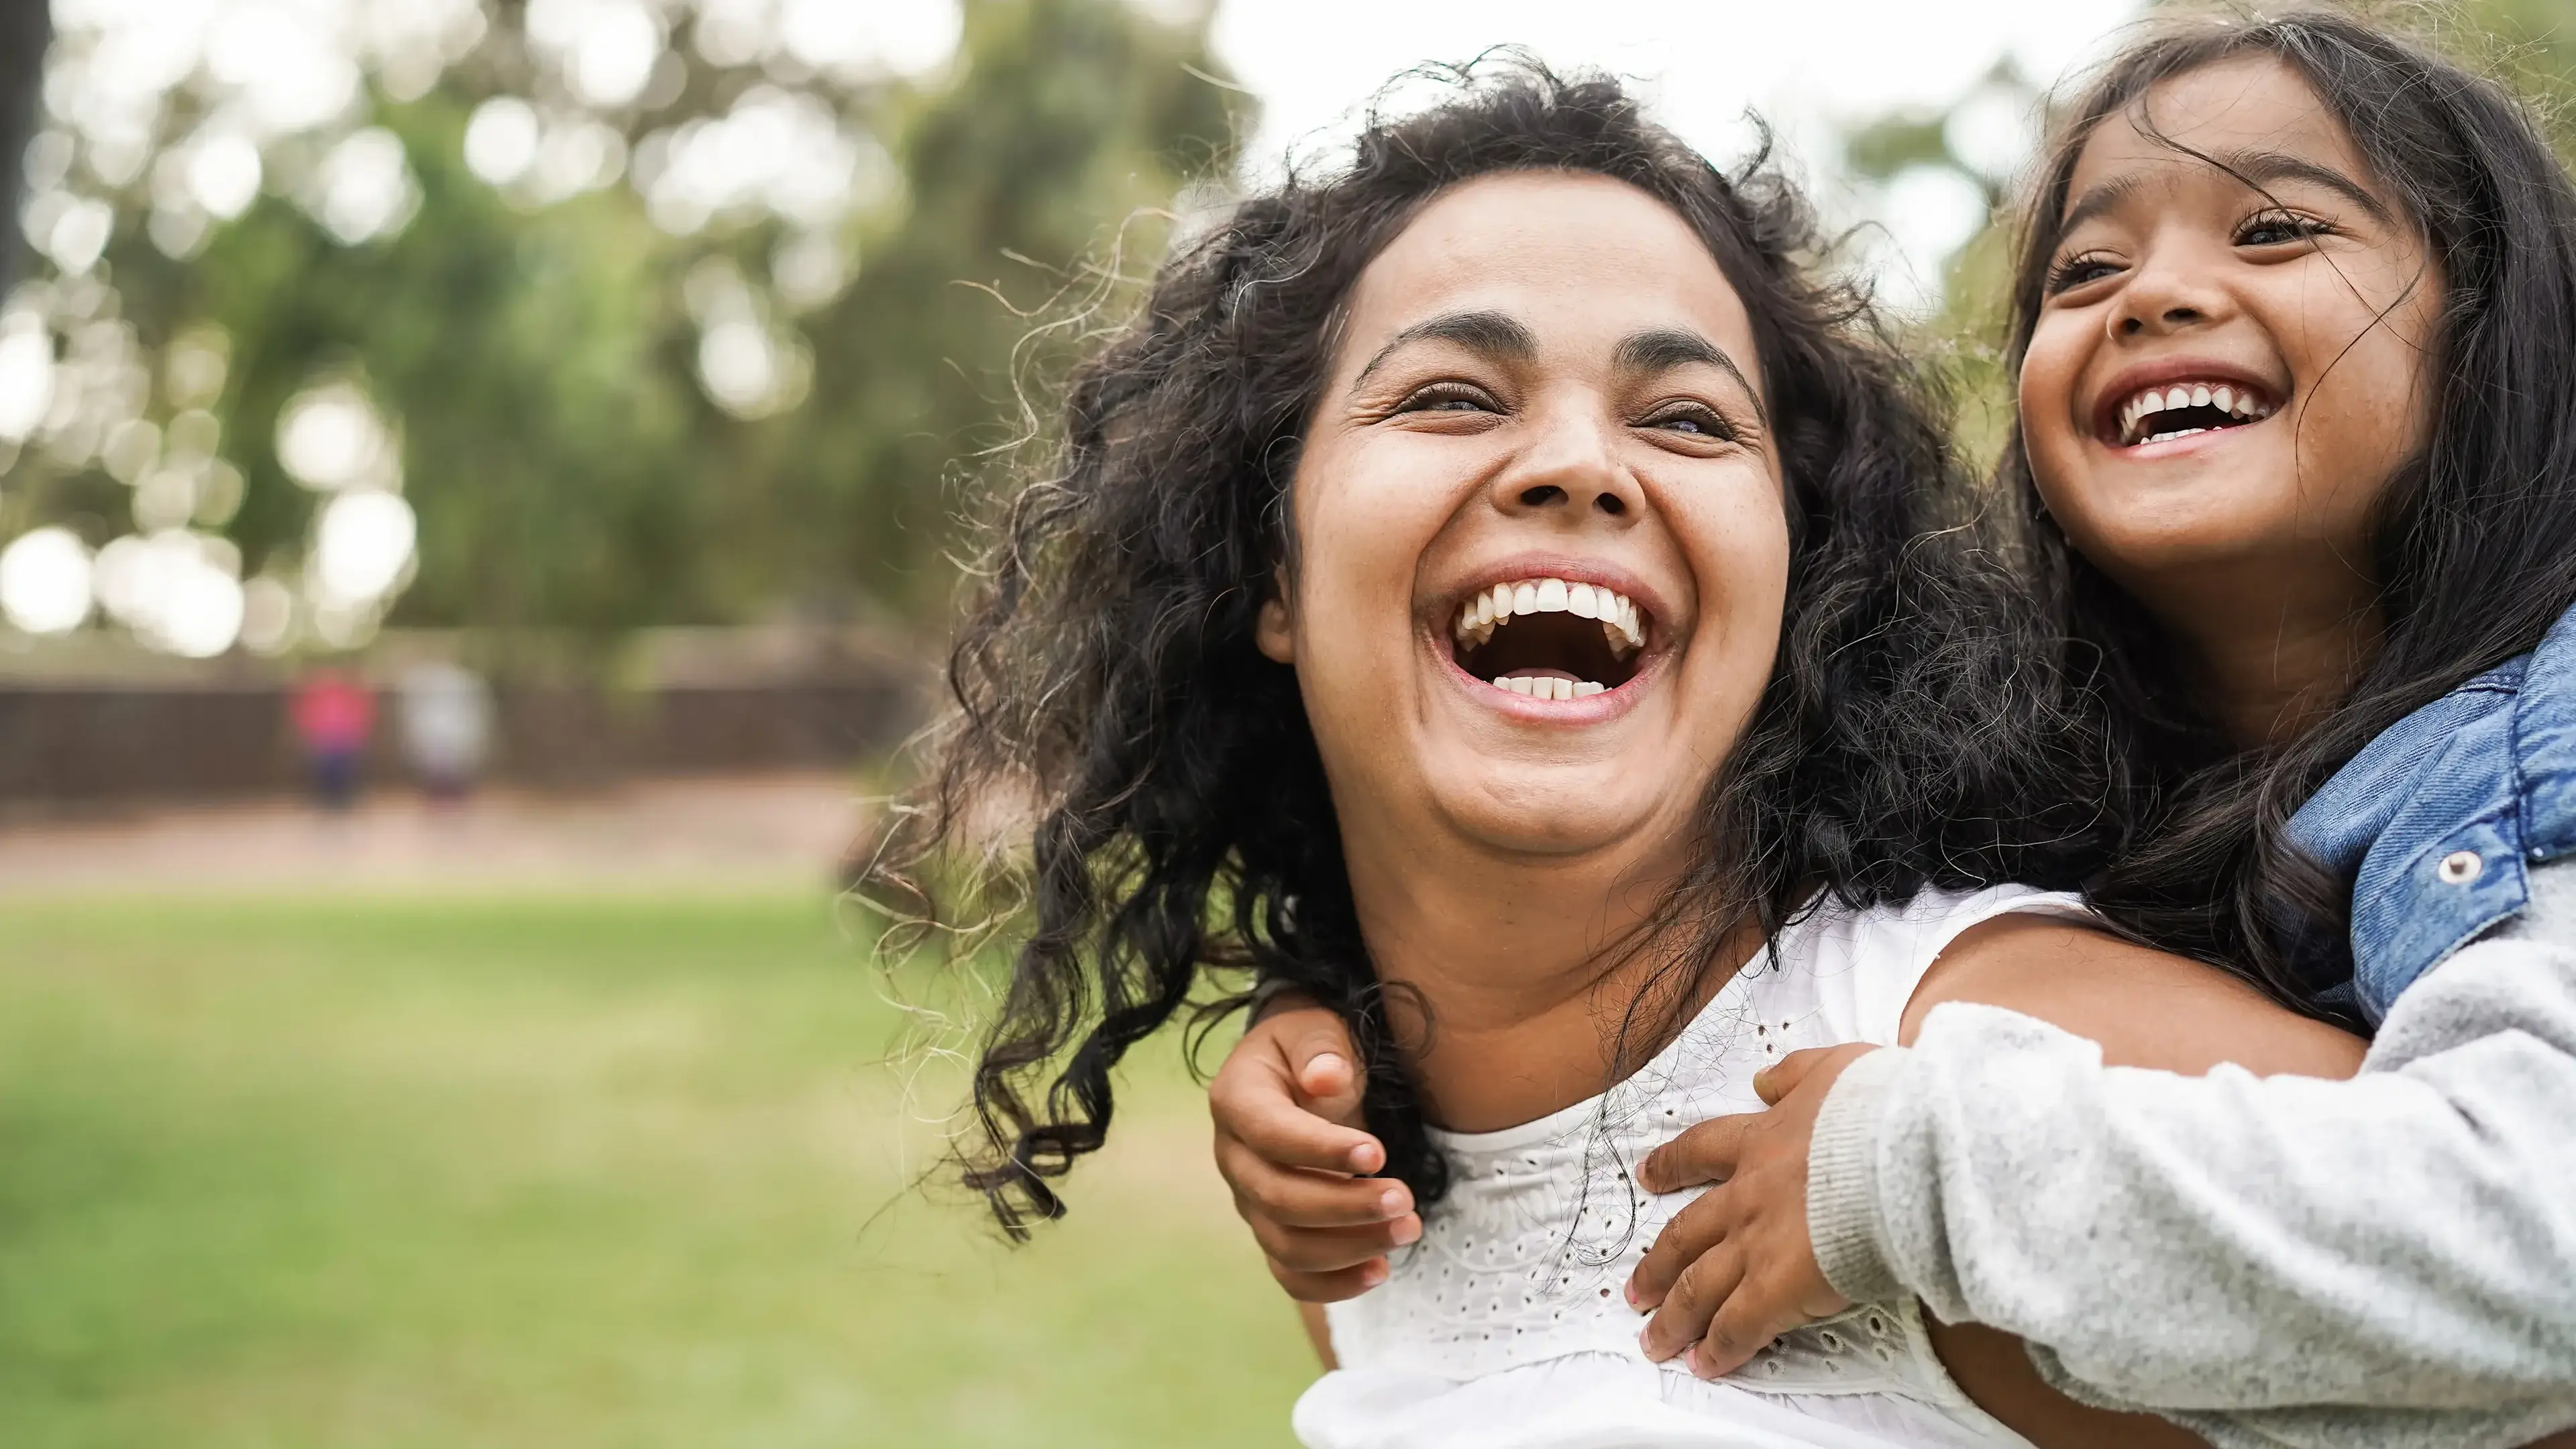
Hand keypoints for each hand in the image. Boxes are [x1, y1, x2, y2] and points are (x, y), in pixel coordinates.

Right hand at [1209, 999, 1419, 1300]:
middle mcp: (1234, 1157)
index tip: (1378, 1153)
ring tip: (1408, 1230)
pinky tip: (1380, 1270)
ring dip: (1349, 1247)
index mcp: (1236, 1100)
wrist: (1301, 1072)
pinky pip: (1292, 1273)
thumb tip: (1326, 1078)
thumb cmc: (1312, 1048)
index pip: (1270, 1134)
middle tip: (1405, 1200)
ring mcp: (1250, 1201)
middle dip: (1345, 1207)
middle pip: (1277, 1199)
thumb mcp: (1316, 1028)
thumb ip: (1321, 1048)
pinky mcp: (1273, 1230)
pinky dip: (1334, 1284)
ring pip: (1286, 1244)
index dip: (1320, 1149)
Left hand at [1626, 1044, 1873, 1376]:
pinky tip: (1705, 1365)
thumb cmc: (1880, 1110)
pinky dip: (1718, 1349)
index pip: (1702, 1151)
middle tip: (1635, 1289)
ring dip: (1674, 1317)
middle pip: (1685, 1234)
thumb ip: (1795, 1074)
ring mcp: (1756, 1245)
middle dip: (1657, 1265)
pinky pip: (1737, 1327)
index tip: (1648, 1176)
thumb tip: (1765, 1078)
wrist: (1901, 1152)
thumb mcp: (1833, 1068)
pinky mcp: (1776, 1288)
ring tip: (1655, 1340)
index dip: (1671, 1165)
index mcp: (1761, 1141)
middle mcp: (1747, 1196)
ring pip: (1697, 1287)